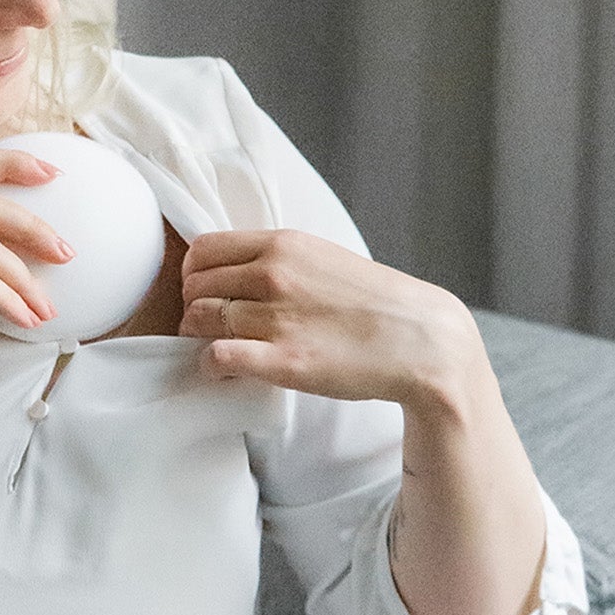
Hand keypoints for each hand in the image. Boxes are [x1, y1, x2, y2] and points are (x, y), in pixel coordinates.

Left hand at [178, 227, 482, 406]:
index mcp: (283, 245)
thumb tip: (237, 270)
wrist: (420, 340)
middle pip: (194, 287)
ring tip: (217, 346)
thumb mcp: (323, 258)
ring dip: (198, 337)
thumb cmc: (373, 302)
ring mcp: (276, 318)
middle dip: (193, 306)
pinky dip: (210, 364)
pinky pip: (217, 357)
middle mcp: (274, 275)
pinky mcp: (283, 361)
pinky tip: (224, 368)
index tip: (205, 291)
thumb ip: (280, 258)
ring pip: (199, 320)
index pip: (202, 250)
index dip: (194, 274)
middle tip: (209, 325)